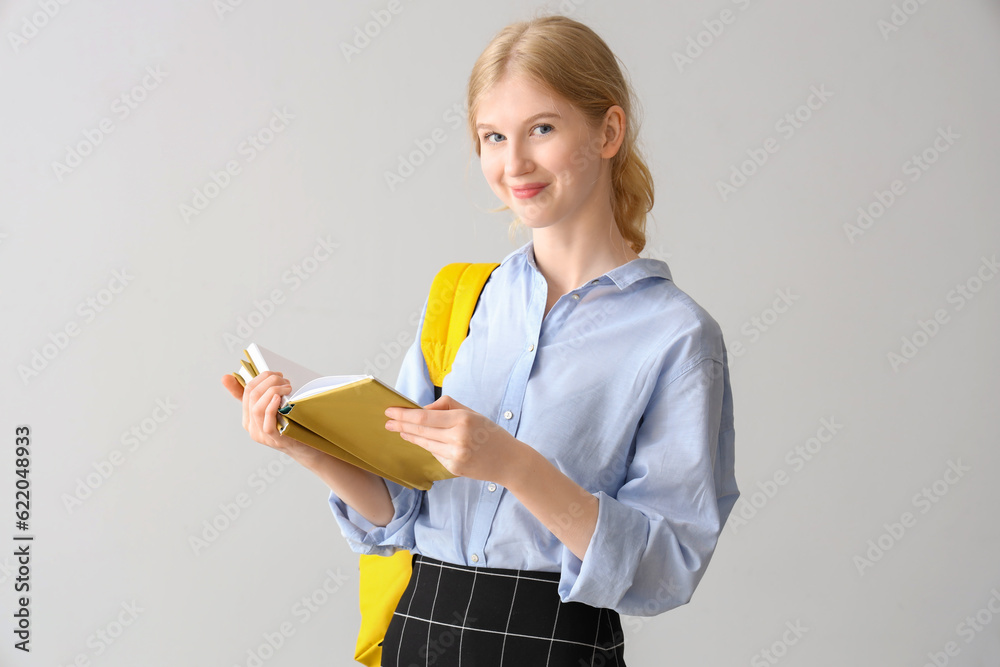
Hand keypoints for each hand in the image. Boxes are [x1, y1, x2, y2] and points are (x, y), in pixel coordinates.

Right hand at [220, 371, 315, 461]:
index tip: (273, 373)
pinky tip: (281, 398)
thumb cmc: (292, 425)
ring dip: (273, 391)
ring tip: (287, 386)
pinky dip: (272, 406)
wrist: (306, 448)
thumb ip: (264, 394)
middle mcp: (252, 427)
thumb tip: (232, 376)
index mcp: (249, 418)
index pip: (245, 391)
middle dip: (268, 381)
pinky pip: (267, 421)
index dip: (259, 377)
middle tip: (283, 378)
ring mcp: (262, 435)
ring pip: (256, 408)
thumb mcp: (275, 408)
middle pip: (252, 396)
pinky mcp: (274, 439)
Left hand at [384, 395, 523, 483]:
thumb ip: (446, 407)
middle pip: (421, 431)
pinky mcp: (454, 468)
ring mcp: (455, 455)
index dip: (404, 415)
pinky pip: (435, 454)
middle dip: (401, 426)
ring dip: (410, 437)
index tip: (390, 411)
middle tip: (387, 422)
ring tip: (400, 431)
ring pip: (425, 443)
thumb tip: (422, 410)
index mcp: (463, 420)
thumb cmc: (489, 433)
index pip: (425, 417)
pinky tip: (421, 441)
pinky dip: (428, 446)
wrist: (509, 461)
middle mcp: (458, 438)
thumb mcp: (471, 412)